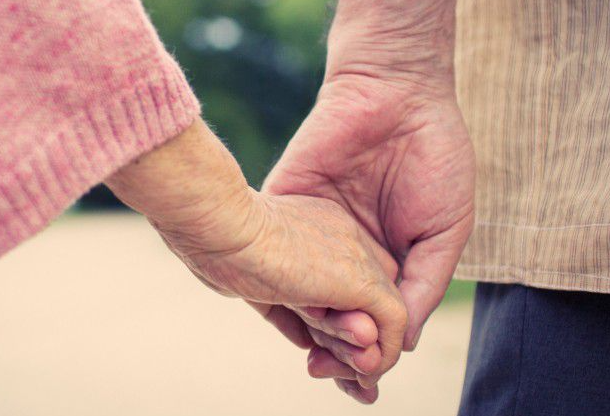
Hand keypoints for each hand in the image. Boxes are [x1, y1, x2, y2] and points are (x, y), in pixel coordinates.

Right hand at [105, 120, 407, 387]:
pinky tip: (362, 375)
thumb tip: (307, 341)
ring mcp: (357, 255)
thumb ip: (286, 304)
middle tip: (340, 375)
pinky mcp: (362, 280)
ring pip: (381, 313)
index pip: (343, 279)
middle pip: (366, 297)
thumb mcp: (254, 276)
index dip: (334, 320)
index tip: (315, 350)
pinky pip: (393, 324)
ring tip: (353, 382)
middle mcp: (346, 234)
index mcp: (320, 225)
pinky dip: (381, 356)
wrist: (221, 227)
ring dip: (363, 355)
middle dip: (355, 343)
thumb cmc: (216, 245)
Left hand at [262, 73, 475, 398]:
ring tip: (313, 361)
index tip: (367, 385)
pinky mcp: (283, 207)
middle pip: (330, 315)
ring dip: (302, 330)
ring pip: (298, 294)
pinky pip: (272, 253)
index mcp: (383, 261)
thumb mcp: (443, 232)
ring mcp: (310, 232)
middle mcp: (343, 253)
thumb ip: (423, 285)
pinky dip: (277, 286)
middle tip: (330, 377)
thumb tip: (402, 340)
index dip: (370, 355)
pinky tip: (287, 316)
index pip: (371, 320)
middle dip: (331, 352)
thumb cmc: (434, 157)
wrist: (396, 91)